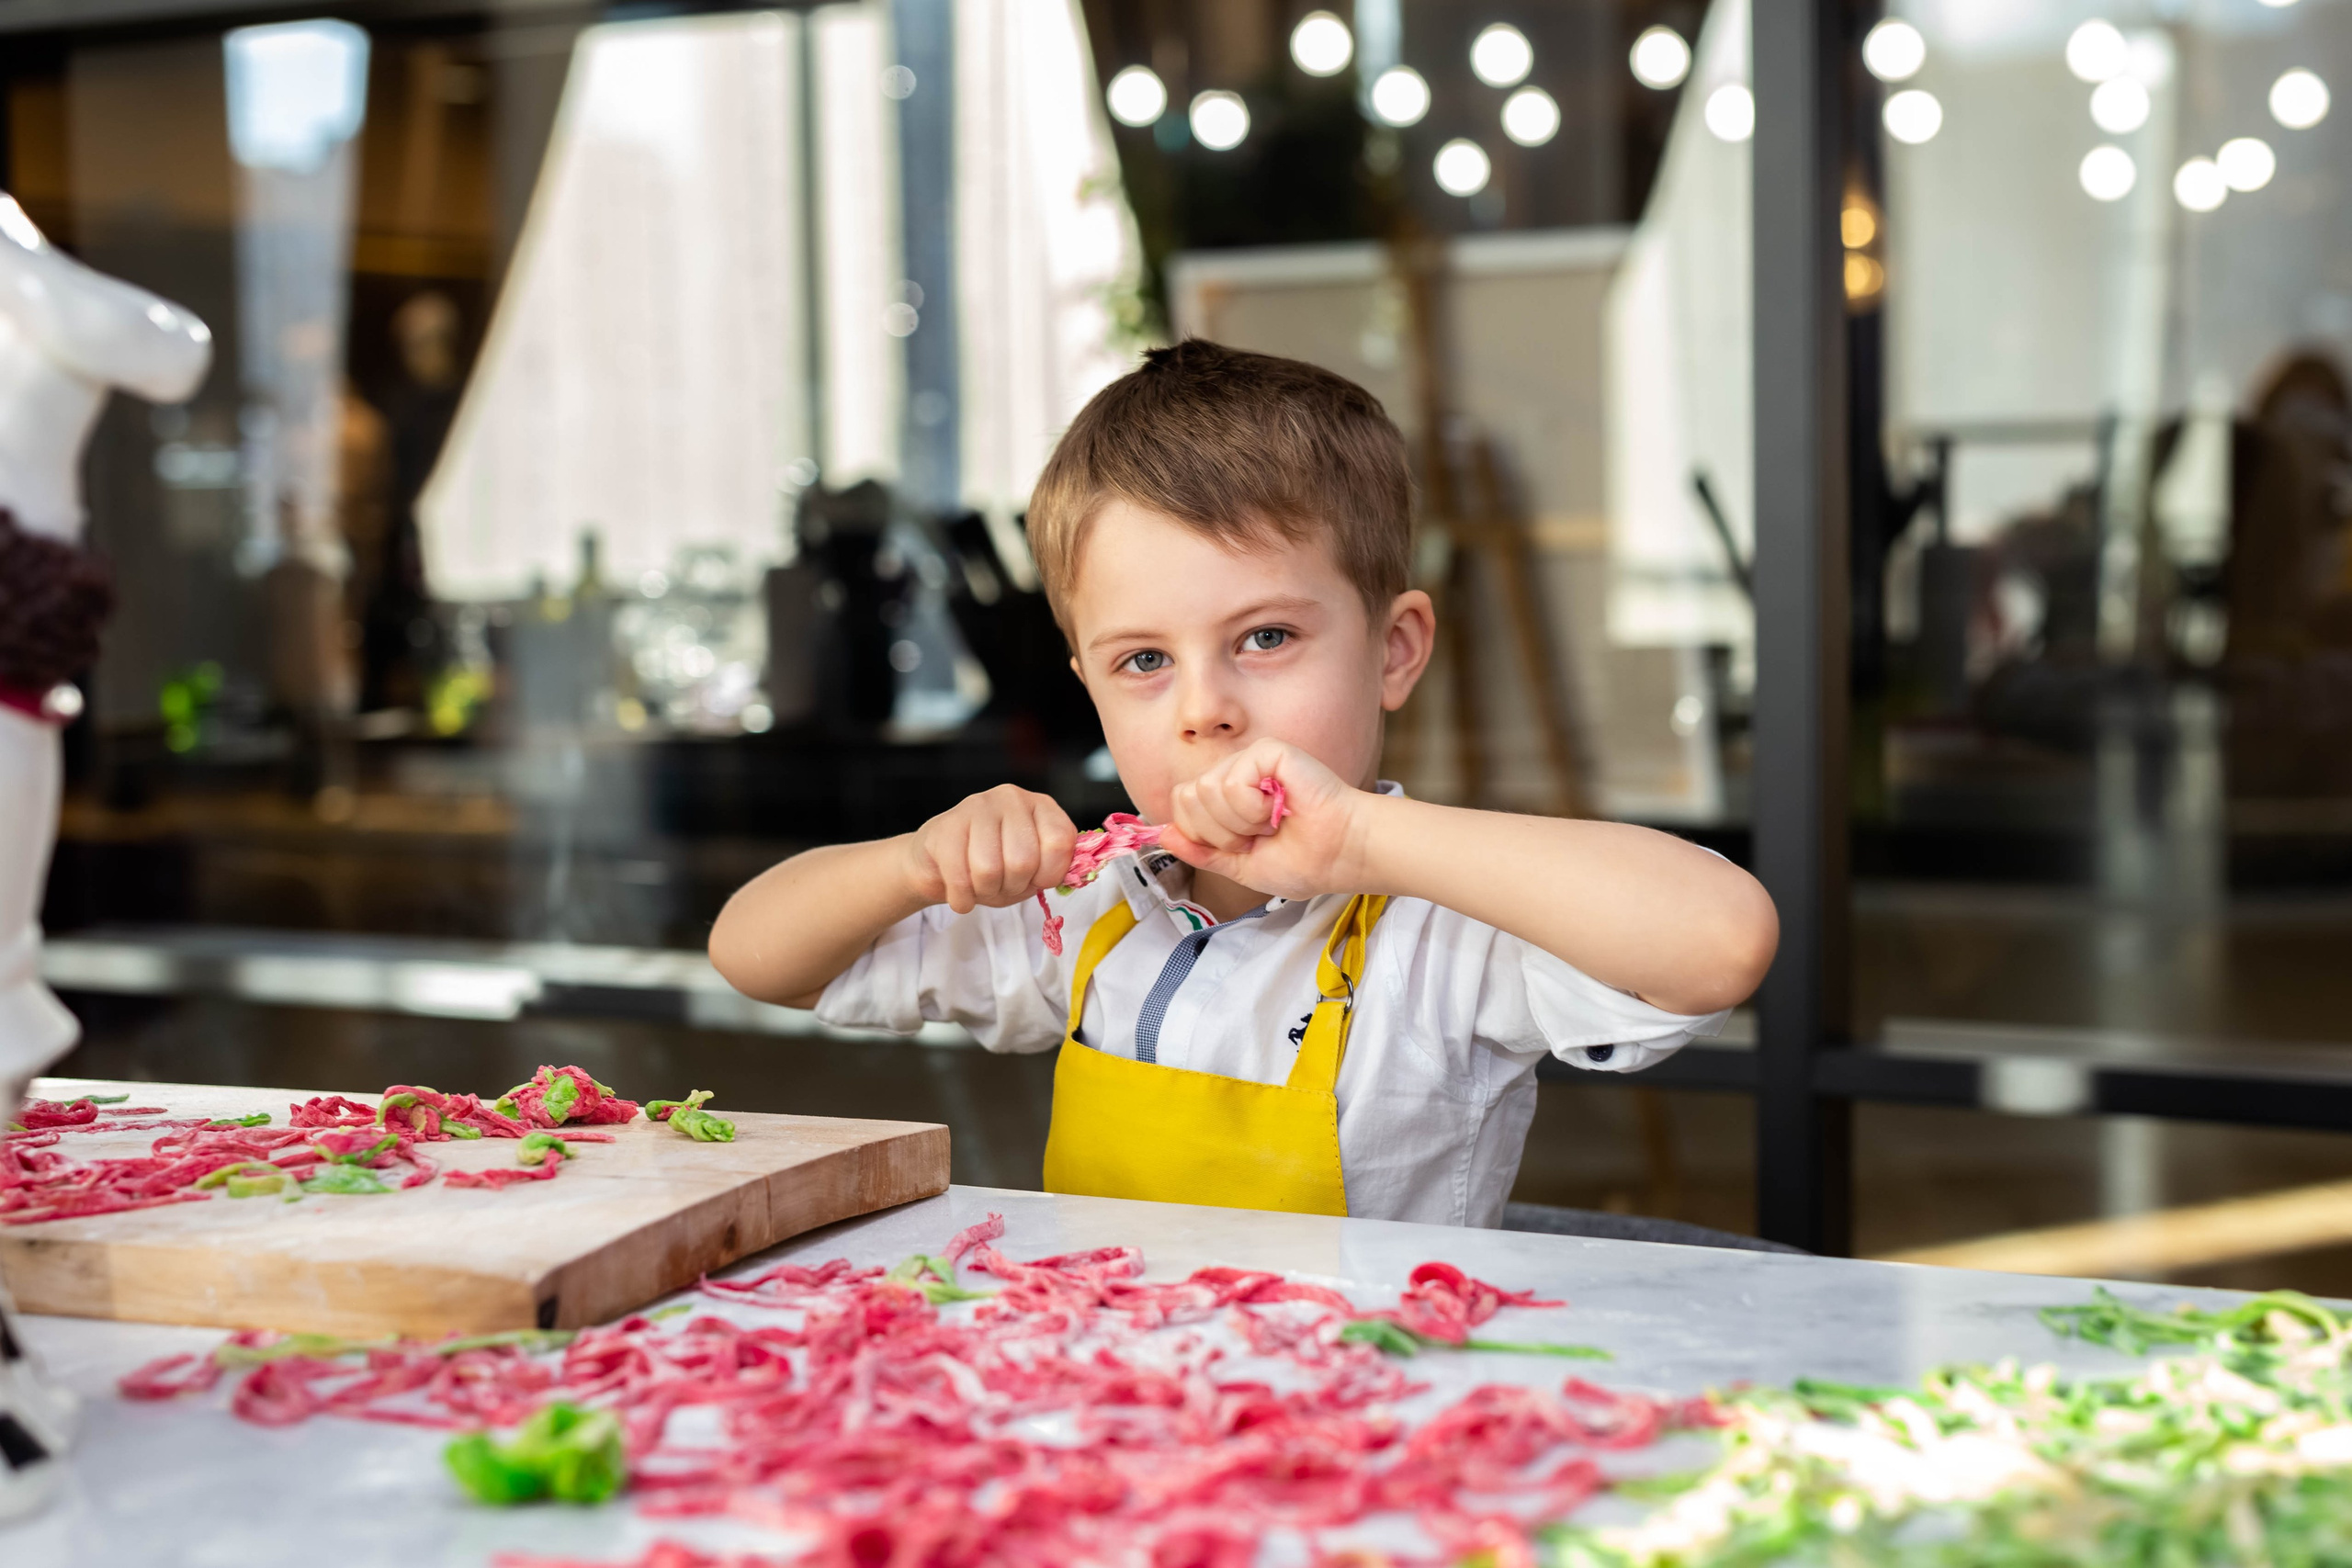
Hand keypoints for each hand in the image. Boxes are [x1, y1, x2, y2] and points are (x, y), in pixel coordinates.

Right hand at [902, 785, 1079, 912]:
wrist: (941, 861)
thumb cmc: (994, 864)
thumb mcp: (1033, 868)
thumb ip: (1055, 869)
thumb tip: (1073, 875)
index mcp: (1042, 806)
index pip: (1060, 842)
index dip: (1049, 874)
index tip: (1036, 880)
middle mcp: (1011, 798)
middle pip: (1023, 860)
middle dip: (1013, 887)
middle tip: (1003, 885)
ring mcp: (975, 807)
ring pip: (989, 869)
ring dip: (986, 892)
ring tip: (981, 885)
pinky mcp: (944, 826)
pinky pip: (959, 878)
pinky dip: (962, 899)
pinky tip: (961, 894)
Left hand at [1159, 739, 1373, 899]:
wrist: (1342, 855)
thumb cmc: (1304, 860)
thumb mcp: (1239, 866)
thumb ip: (1200, 850)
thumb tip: (1161, 834)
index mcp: (1226, 800)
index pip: (1180, 809)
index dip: (1204, 837)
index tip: (1243, 847)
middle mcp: (1234, 774)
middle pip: (1187, 798)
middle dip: (1221, 833)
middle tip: (1260, 835)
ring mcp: (1250, 760)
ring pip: (1205, 791)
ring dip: (1241, 823)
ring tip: (1273, 822)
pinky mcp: (1268, 751)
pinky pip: (1231, 782)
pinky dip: (1253, 808)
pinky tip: (1281, 807)